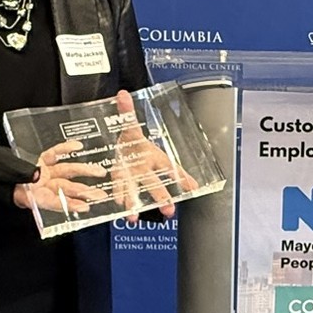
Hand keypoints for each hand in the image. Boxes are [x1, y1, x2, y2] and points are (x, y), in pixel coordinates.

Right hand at [18, 139, 111, 217]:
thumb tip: (37, 174)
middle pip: (64, 188)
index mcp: (30, 195)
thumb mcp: (4, 176)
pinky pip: (54, 154)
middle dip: (83, 191)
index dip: (67, 204)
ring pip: (65, 172)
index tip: (83, 207)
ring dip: (83, 171)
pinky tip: (77, 146)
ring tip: (99, 172)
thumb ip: (22, 174)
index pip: (51, 201)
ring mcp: (41, 173)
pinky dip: (65, 149)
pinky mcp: (40, 161)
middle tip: (100, 195)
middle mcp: (39, 186)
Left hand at [104, 90, 197, 220]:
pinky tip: (119, 207)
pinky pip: (121, 191)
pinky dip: (120, 198)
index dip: (183, 177)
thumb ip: (127, 112)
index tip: (193, 187)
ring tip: (134, 217)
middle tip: (169, 209)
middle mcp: (146, 169)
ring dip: (136, 204)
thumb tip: (122, 94)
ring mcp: (133, 177)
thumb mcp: (130, 126)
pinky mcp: (120, 181)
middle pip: (157, 184)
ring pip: (137, 192)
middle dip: (163, 197)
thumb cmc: (132, 141)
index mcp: (154, 156)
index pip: (171, 167)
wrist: (120, 147)